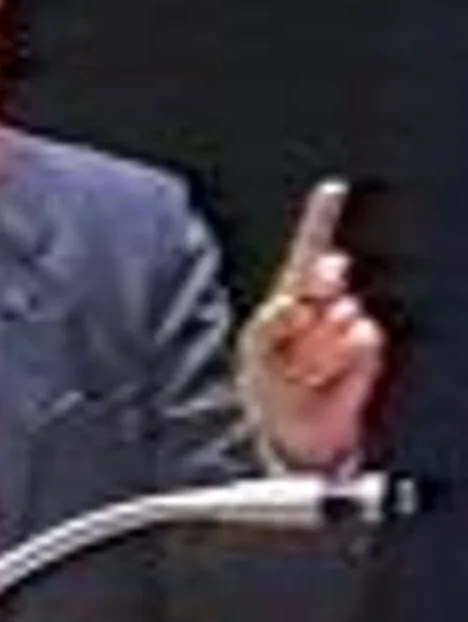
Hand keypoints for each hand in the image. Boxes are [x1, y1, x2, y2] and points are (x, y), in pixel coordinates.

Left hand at [238, 178, 384, 470]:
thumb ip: (268, 325)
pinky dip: (342, 363)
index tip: (332, 187)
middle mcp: (321, 308)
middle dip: (317, 290)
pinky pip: (364, 342)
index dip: (321, 217)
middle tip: (303, 321)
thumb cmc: (267, 387)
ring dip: (319, 348)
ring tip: (303, 372)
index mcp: (290, 299)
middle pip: (328, 275)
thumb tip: (292, 302)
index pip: (307, 250)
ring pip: (343, 315)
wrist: (292, 434)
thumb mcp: (255, 354)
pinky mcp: (367, 356)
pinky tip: (325, 381)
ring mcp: (346, 330)